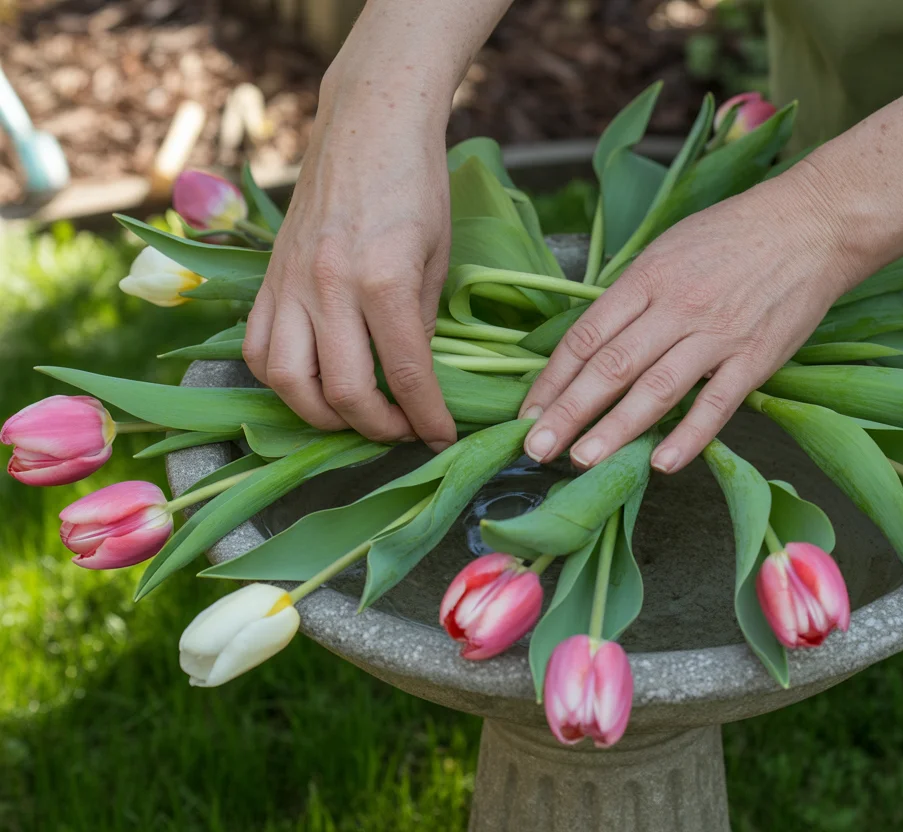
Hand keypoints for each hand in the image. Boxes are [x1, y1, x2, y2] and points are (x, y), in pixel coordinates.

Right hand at [242, 57, 456, 447]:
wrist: (368, 125)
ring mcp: (290, 283)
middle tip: (399, 431)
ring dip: (319, 415)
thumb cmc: (416, 185)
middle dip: (375, 428)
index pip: (405, 374)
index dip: (425, 417)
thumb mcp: (436, 257)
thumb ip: (419, 321)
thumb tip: (411, 375)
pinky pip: (257, 348)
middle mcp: (328, 288)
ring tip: (352, 417)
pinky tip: (308, 383)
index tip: (440, 438)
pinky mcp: (269, 278)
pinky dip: (279, 380)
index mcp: (383, 281)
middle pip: (341, 391)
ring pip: (286, 380)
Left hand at [518, 169, 866, 473]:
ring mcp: (717, 334)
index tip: (528, 412)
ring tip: (582, 460)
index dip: (553, 378)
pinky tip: (662, 464)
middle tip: (537, 448)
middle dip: (568, 412)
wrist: (812, 224)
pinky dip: (689, 436)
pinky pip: (717, 404)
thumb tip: (593, 341)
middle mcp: (676, 307)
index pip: (586, 336)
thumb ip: (632, 295)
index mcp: (647, 278)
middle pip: (610, 366)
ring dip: (615, 428)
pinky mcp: (755, 357)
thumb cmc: (735, 235)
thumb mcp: (668, 249)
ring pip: (655, 388)